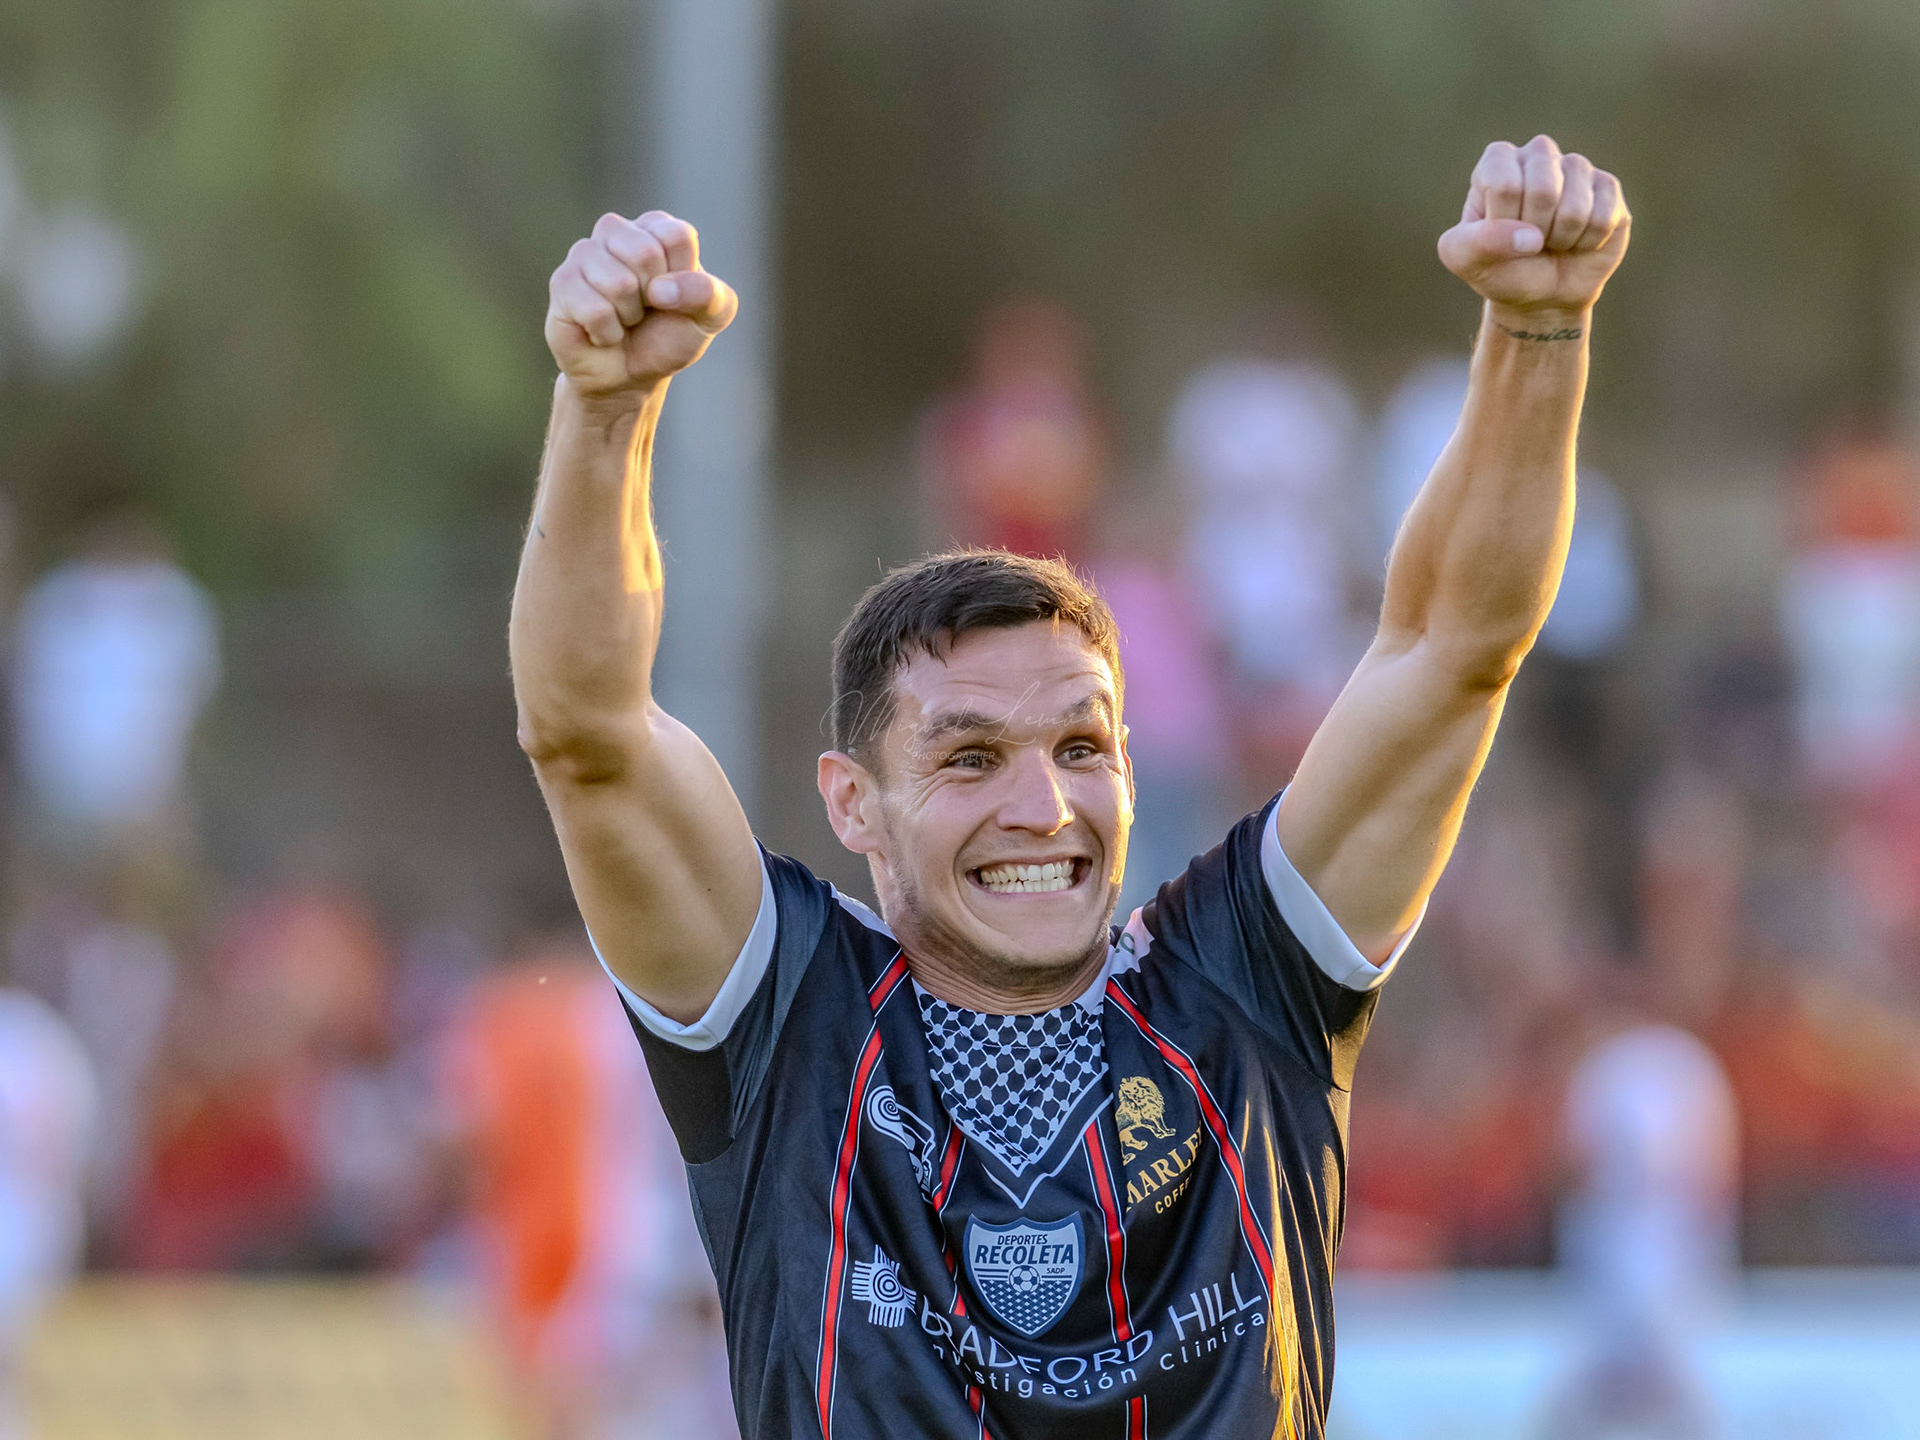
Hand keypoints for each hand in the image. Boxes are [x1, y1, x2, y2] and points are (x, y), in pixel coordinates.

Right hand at [544, 211, 738, 398]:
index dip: (682, 278)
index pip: (677, 236)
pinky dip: (607, 332)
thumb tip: (661, 289)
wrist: (630, 377)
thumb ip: (710, 294)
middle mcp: (616, 232)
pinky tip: (602, 332)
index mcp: (655, 229)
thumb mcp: (709, 317)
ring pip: (620, 283)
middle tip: (645, 309)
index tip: (672, 295)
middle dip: (653, 297)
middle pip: (646, 252)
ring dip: (629, 315)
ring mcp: (584, 254)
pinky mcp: (561, 283)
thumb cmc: (668, 338)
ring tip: (623, 319)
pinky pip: (595, 309)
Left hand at [1437, 135, 1628, 320]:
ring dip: (1562, 239)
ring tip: (1552, 240)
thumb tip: (1529, 237)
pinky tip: (1578, 240)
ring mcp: (1576, 167)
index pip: (1504, 185)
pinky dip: (1588, 242)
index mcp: (1498, 161)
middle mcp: (1538, 155)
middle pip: (1544, 190)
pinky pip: (1603, 217)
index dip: (1503, 222)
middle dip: (1535, 230)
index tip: (1499, 233)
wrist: (1541, 295)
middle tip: (1529, 240)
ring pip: (1575, 207)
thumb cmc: (1500, 269)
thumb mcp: (1466, 260)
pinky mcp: (1608, 187)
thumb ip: (1475, 243)